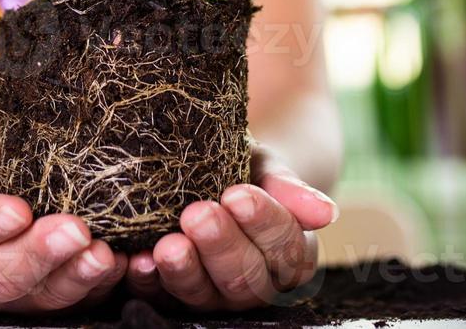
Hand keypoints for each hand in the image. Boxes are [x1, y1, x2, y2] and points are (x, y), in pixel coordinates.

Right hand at [0, 130, 126, 312]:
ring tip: (102, 254)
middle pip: (3, 277)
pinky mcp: (60, 302)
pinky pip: (82, 301)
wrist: (17, 182)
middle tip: (73, 230)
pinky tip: (123, 262)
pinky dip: (103, 284)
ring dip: (77, 276)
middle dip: (40, 255)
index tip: (18, 210)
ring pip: (44, 297)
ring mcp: (21, 298)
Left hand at [124, 145, 334, 310]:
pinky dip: (149, 283)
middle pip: (247, 278)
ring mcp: (215, 295)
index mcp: (291, 254)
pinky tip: (138, 262)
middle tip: (199, 213)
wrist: (208, 170)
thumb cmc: (243, 167)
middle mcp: (257, 284)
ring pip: (207, 295)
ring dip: (186, 270)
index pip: (287, 248)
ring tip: (168, 244)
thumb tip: (328, 213)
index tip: (239, 194)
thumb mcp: (264, 167)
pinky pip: (161, 300)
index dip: (263, 222)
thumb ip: (289, 188)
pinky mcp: (174, 297)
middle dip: (222, 246)